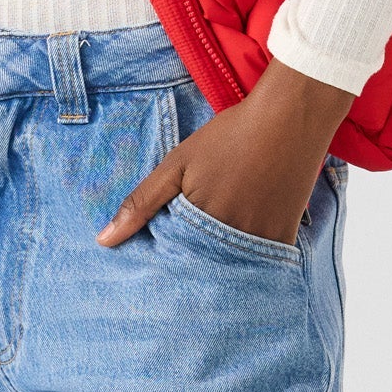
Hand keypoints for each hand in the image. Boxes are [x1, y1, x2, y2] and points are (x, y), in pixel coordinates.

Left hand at [96, 59, 354, 249]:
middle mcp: (230, 242)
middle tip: (183, 264)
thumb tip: (104, 241)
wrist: (288, 119)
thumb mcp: (177, 164)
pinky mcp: (284, 239)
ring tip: (213, 249)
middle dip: (190, 270)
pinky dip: (248, 257)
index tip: (154, 270)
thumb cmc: (229, 137)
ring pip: (230, 270)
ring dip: (219, 265)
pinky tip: (242, 238)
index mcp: (198, 227)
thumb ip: (141, 203)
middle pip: (202, 272)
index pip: (172, 265)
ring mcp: (260, 243)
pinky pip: (260, 263)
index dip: (163, 265)